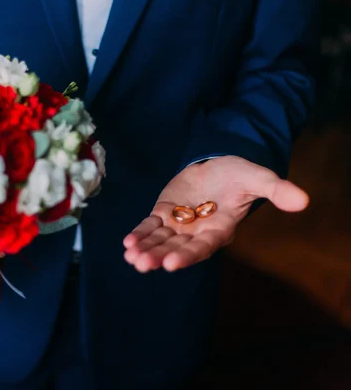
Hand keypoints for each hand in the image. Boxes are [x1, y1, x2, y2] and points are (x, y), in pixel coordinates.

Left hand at [123, 156, 308, 272]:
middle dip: (159, 256)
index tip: (171, 264)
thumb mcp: (257, 178)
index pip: (203, 246)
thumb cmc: (239, 174)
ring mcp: (178, 224)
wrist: (218, 165)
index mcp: (219, 229)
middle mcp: (197, 232)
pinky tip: (127, 243)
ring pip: (160, 241)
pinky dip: (140, 234)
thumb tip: (303, 201)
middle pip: (176, 248)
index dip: (188, 255)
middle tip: (142, 265)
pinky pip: (150, 226)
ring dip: (146, 249)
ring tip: (131, 257)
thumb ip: (276, 190)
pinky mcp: (163, 213)